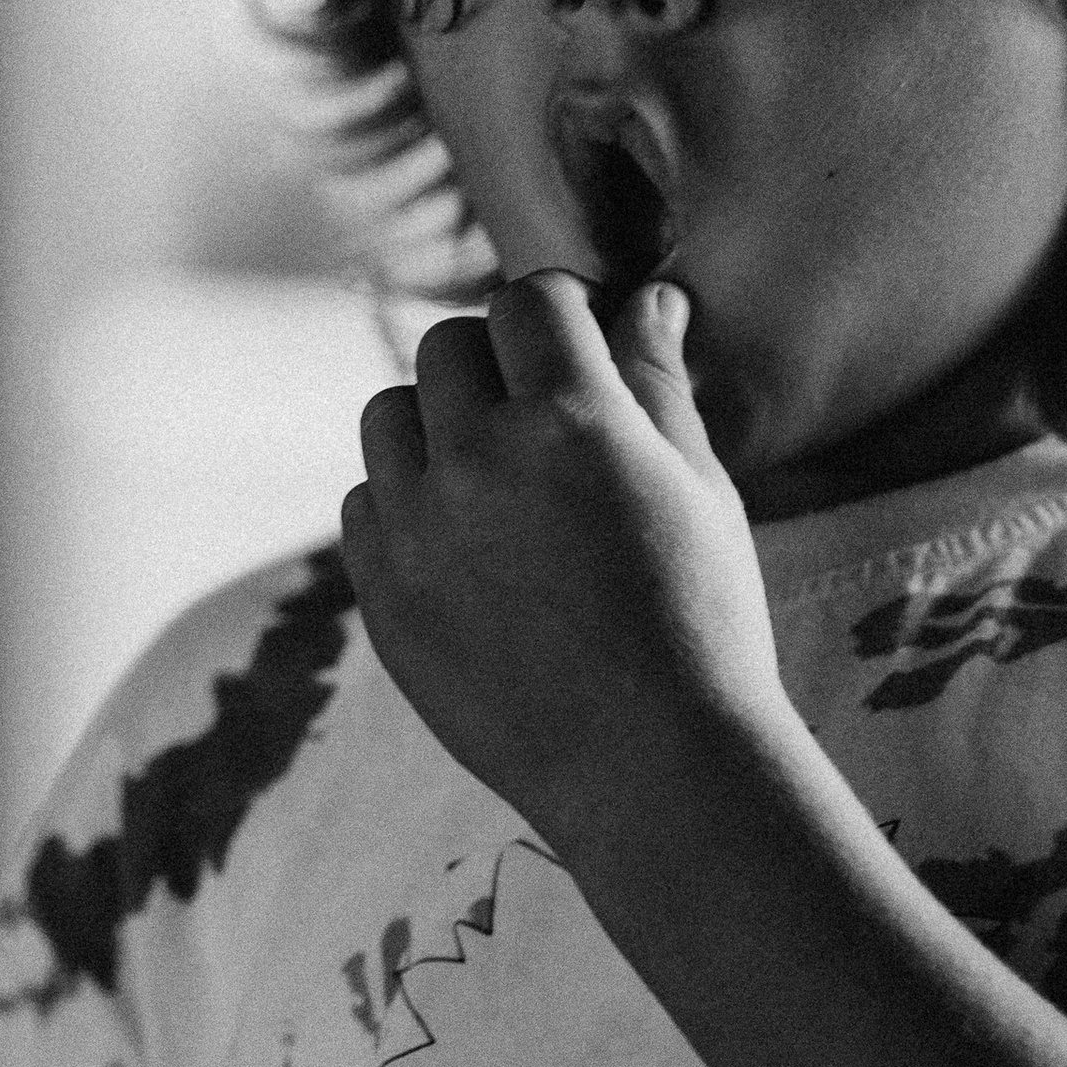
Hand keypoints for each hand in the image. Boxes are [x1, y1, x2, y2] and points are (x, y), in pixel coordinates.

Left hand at [340, 275, 785, 857]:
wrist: (654, 771)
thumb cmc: (703, 622)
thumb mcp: (701, 489)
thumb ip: (658, 382)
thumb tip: (648, 295)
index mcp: (571, 421)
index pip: (528, 300)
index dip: (558, 315)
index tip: (578, 348)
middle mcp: (478, 461)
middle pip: (448, 347)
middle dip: (496, 363)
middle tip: (541, 418)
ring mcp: (416, 531)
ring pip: (388, 416)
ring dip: (436, 425)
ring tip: (494, 478)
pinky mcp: (382, 596)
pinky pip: (362, 504)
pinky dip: (404, 505)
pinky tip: (465, 546)